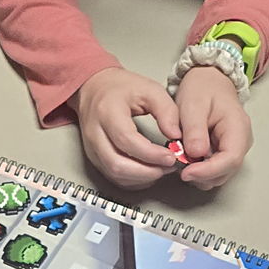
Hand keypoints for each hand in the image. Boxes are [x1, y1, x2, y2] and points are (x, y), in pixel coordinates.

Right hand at [72, 66, 182, 190]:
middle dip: (147, 172)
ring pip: (115, 174)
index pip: (127, 140)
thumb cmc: (120, 88)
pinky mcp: (95, 158)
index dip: (150, 153)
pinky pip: (114, 177)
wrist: (94, 89)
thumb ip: (166, 111)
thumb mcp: (149, 89)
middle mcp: (95, 133)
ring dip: (142, 178)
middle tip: (168, 166)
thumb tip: (176, 136)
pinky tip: (149, 172)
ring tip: (162, 169)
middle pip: (117, 164)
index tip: (170, 156)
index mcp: (107, 112)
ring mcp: (92, 148)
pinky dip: (134, 180)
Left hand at [171, 64, 251, 189]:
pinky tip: (186, 158)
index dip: (208, 171)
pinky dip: (199, 169)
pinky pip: (213, 169)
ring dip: (199, 174)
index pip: (230, 159)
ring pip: (219, 174)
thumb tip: (196, 154)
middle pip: (226, 171)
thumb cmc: (203, 88)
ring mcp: (233, 148)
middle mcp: (240, 142)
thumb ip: (195, 129)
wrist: (208, 80)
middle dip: (202, 174)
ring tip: (181, 158)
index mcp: (238, 128)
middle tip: (178, 166)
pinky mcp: (224, 152)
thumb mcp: (193, 105)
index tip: (186, 172)